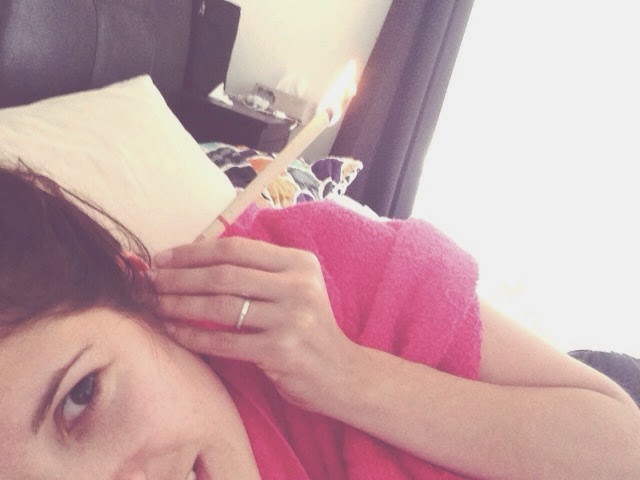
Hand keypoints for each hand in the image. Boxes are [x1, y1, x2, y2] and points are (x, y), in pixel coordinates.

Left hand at [149, 236, 359, 412]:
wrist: (341, 373)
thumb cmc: (307, 327)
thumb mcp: (295, 288)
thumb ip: (260, 270)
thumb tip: (198, 256)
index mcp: (299, 263)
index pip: (236, 249)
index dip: (193, 252)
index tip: (162, 257)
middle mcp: (297, 286)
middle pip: (224, 275)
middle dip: (179, 277)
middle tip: (149, 281)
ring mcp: (291, 319)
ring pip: (220, 306)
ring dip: (180, 304)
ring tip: (155, 304)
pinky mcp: (281, 351)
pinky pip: (225, 341)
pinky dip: (193, 335)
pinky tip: (173, 332)